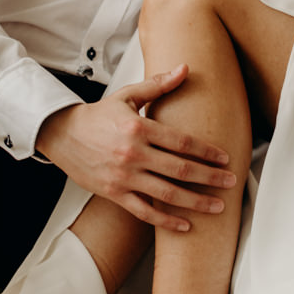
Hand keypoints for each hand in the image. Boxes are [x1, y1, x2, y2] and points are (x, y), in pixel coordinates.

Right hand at [35, 65, 237, 231]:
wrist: (62, 135)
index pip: (182, 142)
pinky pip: (144, 212)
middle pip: (180, 169)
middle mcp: (133, 154)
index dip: (207, 151)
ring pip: (167, 193)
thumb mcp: (127, 96)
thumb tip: (185, 68)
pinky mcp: (114, 193)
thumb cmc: (97, 116)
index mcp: (139, 128)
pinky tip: (185, 226)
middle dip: (210, 177)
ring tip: (218, 206)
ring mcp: (124, 177)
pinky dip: (166, 221)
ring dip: (196, 202)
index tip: (225, 158)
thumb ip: (158, 85)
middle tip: (231, 182)